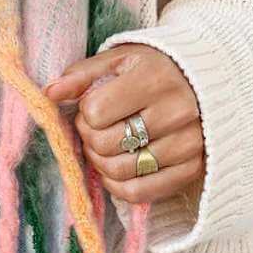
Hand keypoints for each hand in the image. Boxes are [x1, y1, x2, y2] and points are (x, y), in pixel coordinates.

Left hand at [43, 43, 204, 205]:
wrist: (204, 83)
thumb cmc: (153, 68)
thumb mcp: (118, 59)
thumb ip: (82, 75)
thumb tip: (49, 93)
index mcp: (154, 78)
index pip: (96, 111)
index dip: (85, 111)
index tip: (93, 105)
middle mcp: (176, 112)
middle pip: (105, 144)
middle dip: (90, 137)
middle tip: (97, 126)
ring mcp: (187, 144)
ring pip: (120, 171)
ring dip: (101, 162)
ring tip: (106, 144)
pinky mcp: (191, 170)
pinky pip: (140, 193)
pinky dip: (118, 185)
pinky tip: (116, 167)